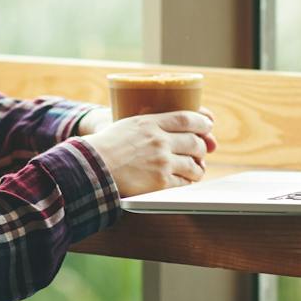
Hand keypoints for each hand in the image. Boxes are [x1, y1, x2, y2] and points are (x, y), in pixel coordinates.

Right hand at [79, 109, 217, 197]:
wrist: (92, 167)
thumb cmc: (106, 146)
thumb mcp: (128, 124)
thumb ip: (149, 124)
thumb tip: (168, 127)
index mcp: (151, 123)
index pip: (187, 119)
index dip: (202, 122)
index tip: (207, 125)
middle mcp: (159, 141)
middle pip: (195, 142)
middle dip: (201, 147)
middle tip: (201, 149)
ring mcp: (162, 162)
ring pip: (194, 164)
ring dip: (198, 167)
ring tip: (197, 168)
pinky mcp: (161, 182)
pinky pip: (184, 182)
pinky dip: (188, 181)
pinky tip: (186, 180)